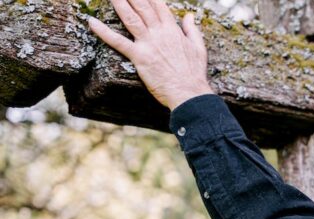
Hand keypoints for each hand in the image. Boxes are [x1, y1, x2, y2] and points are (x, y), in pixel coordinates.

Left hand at [87, 0, 213, 110]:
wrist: (189, 92)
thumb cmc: (194, 73)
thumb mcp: (199, 48)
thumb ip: (192, 30)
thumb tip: (188, 16)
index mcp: (173, 30)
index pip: (158, 6)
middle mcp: (159, 33)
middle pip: (142, 7)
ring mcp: (148, 44)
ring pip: (130, 18)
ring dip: (119, 3)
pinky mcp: (139, 57)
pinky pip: (118, 42)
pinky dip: (103, 31)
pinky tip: (91, 21)